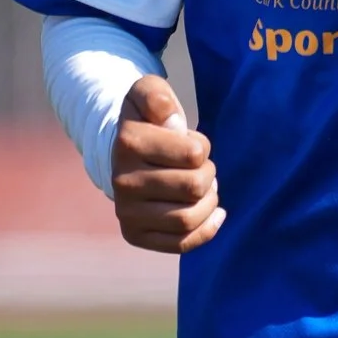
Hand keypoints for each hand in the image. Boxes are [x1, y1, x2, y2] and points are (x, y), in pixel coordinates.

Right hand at [110, 72, 223, 253]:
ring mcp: (126, 211)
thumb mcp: (149, 93)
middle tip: (200, 168)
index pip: (194, 154)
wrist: (124, 154)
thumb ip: (157, 95)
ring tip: (205, 189)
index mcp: (128, 142)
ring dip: (209, 202)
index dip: (201, 147)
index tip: (191, 144)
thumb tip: (170, 120)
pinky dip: (206, 230)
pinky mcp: (134, 234)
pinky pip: (180, 244)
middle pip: (194, 187)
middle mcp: (121, 180)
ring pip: (188, 218)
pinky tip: (215, 213)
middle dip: (208, 174)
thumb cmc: (148, 122)